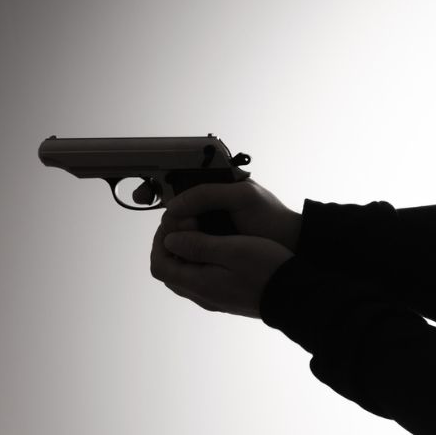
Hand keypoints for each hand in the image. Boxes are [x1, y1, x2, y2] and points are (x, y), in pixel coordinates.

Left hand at [150, 228, 293, 317]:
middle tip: (186, 224)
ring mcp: (214, 299)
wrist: (295, 296)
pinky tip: (217, 248)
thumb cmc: (267, 270)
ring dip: (186, 253)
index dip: (159, 242)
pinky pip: (201, 280)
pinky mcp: (227, 298)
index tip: (175, 222)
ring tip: (202, 232)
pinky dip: (199, 262)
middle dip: (171, 245)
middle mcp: (202, 295)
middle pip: (170, 271)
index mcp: (198, 283)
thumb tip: (170, 239)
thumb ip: (197, 245)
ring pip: (185, 276)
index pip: (159, 264)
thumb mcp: (232, 248)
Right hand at [162, 180, 303, 251]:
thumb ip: (208, 195)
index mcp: (215, 185)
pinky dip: (182, 248)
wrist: (292, 245)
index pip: (178, 181)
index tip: (144, 196)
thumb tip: (173, 206)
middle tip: (179, 226)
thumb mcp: (243, 197)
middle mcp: (208, 204)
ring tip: (184, 239)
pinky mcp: (211, 245)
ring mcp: (209, 225)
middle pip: (174, 208)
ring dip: (173, 233)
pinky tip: (182, 253)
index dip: (157, 186)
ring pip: (178, 228)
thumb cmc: (271, 217)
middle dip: (168, 216)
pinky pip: (188, 244)